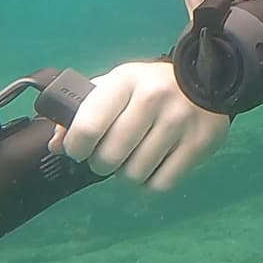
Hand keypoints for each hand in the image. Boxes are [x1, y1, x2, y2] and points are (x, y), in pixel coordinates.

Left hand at [48, 61, 229, 191]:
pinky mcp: (199, 144)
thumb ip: (81, 111)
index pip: (87, 127)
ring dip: (127, 174)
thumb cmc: (149, 86)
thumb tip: (56, 145)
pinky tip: (153, 166)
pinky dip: (150, 184)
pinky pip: (160, 185)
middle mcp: (153, 99)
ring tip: (134, 158)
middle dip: (101, 163)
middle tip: (109, 155)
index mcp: (126, 80)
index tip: (79, 149)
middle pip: (110, 158)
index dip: (76, 148)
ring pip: (134, 175)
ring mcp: (179, 122)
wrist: (206, 77)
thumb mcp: (115, 86)